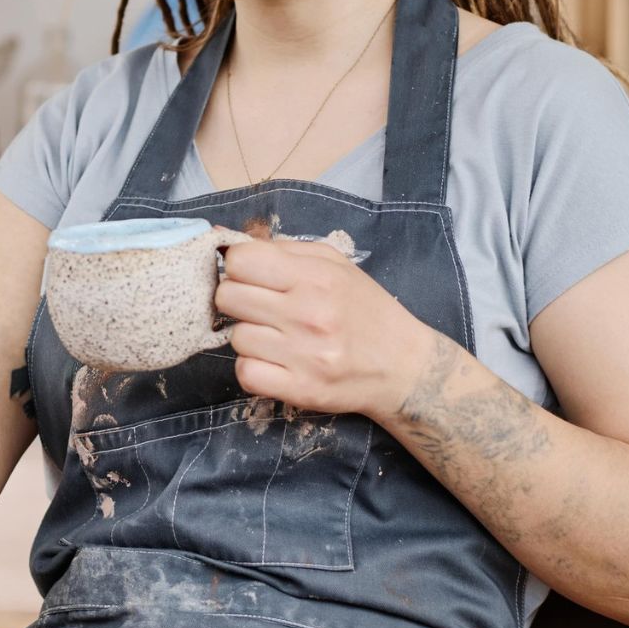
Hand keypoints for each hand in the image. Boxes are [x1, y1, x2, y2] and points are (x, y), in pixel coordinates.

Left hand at [214, 237, 439, 418]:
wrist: (404, 367)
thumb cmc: (366, 310)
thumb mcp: (334, 265)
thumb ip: (281, 249)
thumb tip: (223, 238)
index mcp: (316, 276)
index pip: (240, 261)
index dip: (240, 268)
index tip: (253, 277)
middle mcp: (308, 313)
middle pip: (228, 298)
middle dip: (240, 301)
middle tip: (263, 308)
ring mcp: (303, 354)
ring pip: (236, 337)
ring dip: (251, 337)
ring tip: (279, 337)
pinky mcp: (300, 389)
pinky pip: (245, 373)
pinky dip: (254, 368)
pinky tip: (276, 362)